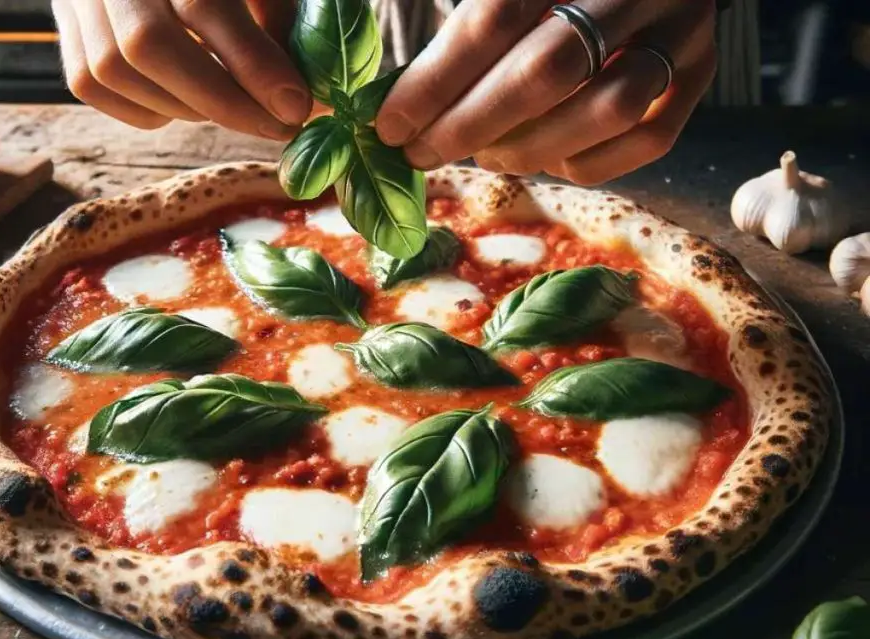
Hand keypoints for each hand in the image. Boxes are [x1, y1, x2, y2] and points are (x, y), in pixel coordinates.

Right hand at [50, 0, 310, 138]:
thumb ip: (277, 12)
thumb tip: (302, 90)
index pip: (203, 3)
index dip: (252, 62)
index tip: (295, 106)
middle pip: (149, 44)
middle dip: (222, 100)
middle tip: (276, 126)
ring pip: (116, 70)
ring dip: (186, 107)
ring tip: (236, 109)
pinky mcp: (61, 27)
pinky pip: (94, 85)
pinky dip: (148, 108)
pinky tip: (185, 101)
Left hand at [376, 0, 716, 185]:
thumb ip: (464, 27)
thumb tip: (398, 100)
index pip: (492, 19)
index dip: (435, 81)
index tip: (391, 124)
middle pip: (547, 71)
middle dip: (471, 126)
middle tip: (425, 153)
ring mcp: (682, 27)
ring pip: (607, 108)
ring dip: (531, 149)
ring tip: (486, 156)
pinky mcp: (704, 71)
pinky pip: (650, 138)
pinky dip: (589, 164)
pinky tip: (549, 161)